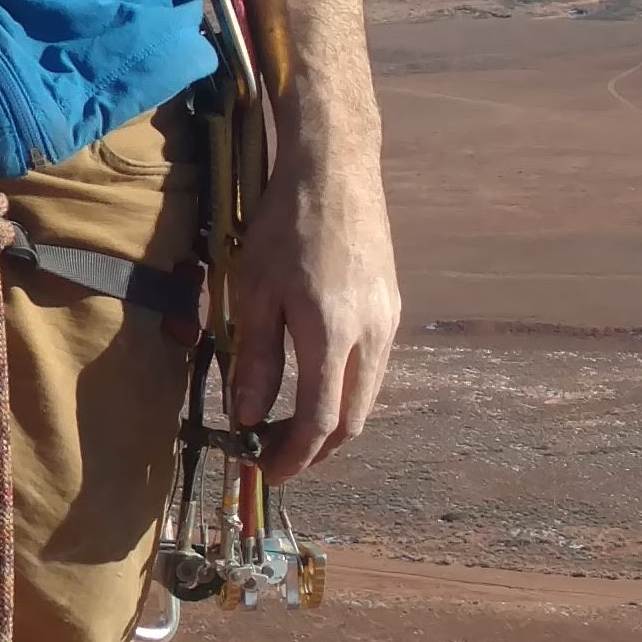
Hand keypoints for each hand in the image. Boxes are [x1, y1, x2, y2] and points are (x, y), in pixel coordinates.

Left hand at [225, 160, 400, 479]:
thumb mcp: (254, 291)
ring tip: (290, 425)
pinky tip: (315, 382)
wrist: (336, 170)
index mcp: (332, 334)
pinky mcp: (392, 307)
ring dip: (333, 422)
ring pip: (366, 396)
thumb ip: (256, 359)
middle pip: (352, 421)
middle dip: (316, 450)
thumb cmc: (285, 225)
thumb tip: (250, 415)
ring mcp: (388, 322)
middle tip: (277, 455)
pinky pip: (373, 368)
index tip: (268, 471)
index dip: (294, 455)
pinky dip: (346, 390)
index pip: (320, 422)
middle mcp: (371, 335)